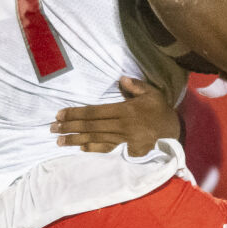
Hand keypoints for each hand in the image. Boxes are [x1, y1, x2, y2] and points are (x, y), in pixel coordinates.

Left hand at [51, 77, 179, 154]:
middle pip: (91, 126)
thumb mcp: (152, 93)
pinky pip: (107, 148)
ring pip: (95, 139)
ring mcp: (123, 138)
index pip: (94, 112)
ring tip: (59, 141)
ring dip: (76, 140)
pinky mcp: (127, 148)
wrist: (174, 131)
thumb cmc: (160, 110)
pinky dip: (93, 149)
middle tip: (52, 129)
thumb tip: (122, 79)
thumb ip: (136, 86)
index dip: (76, 113)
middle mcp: (121, 125)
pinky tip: (80, 148)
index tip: (60, 115)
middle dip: (70, 128)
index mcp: (124, 110)